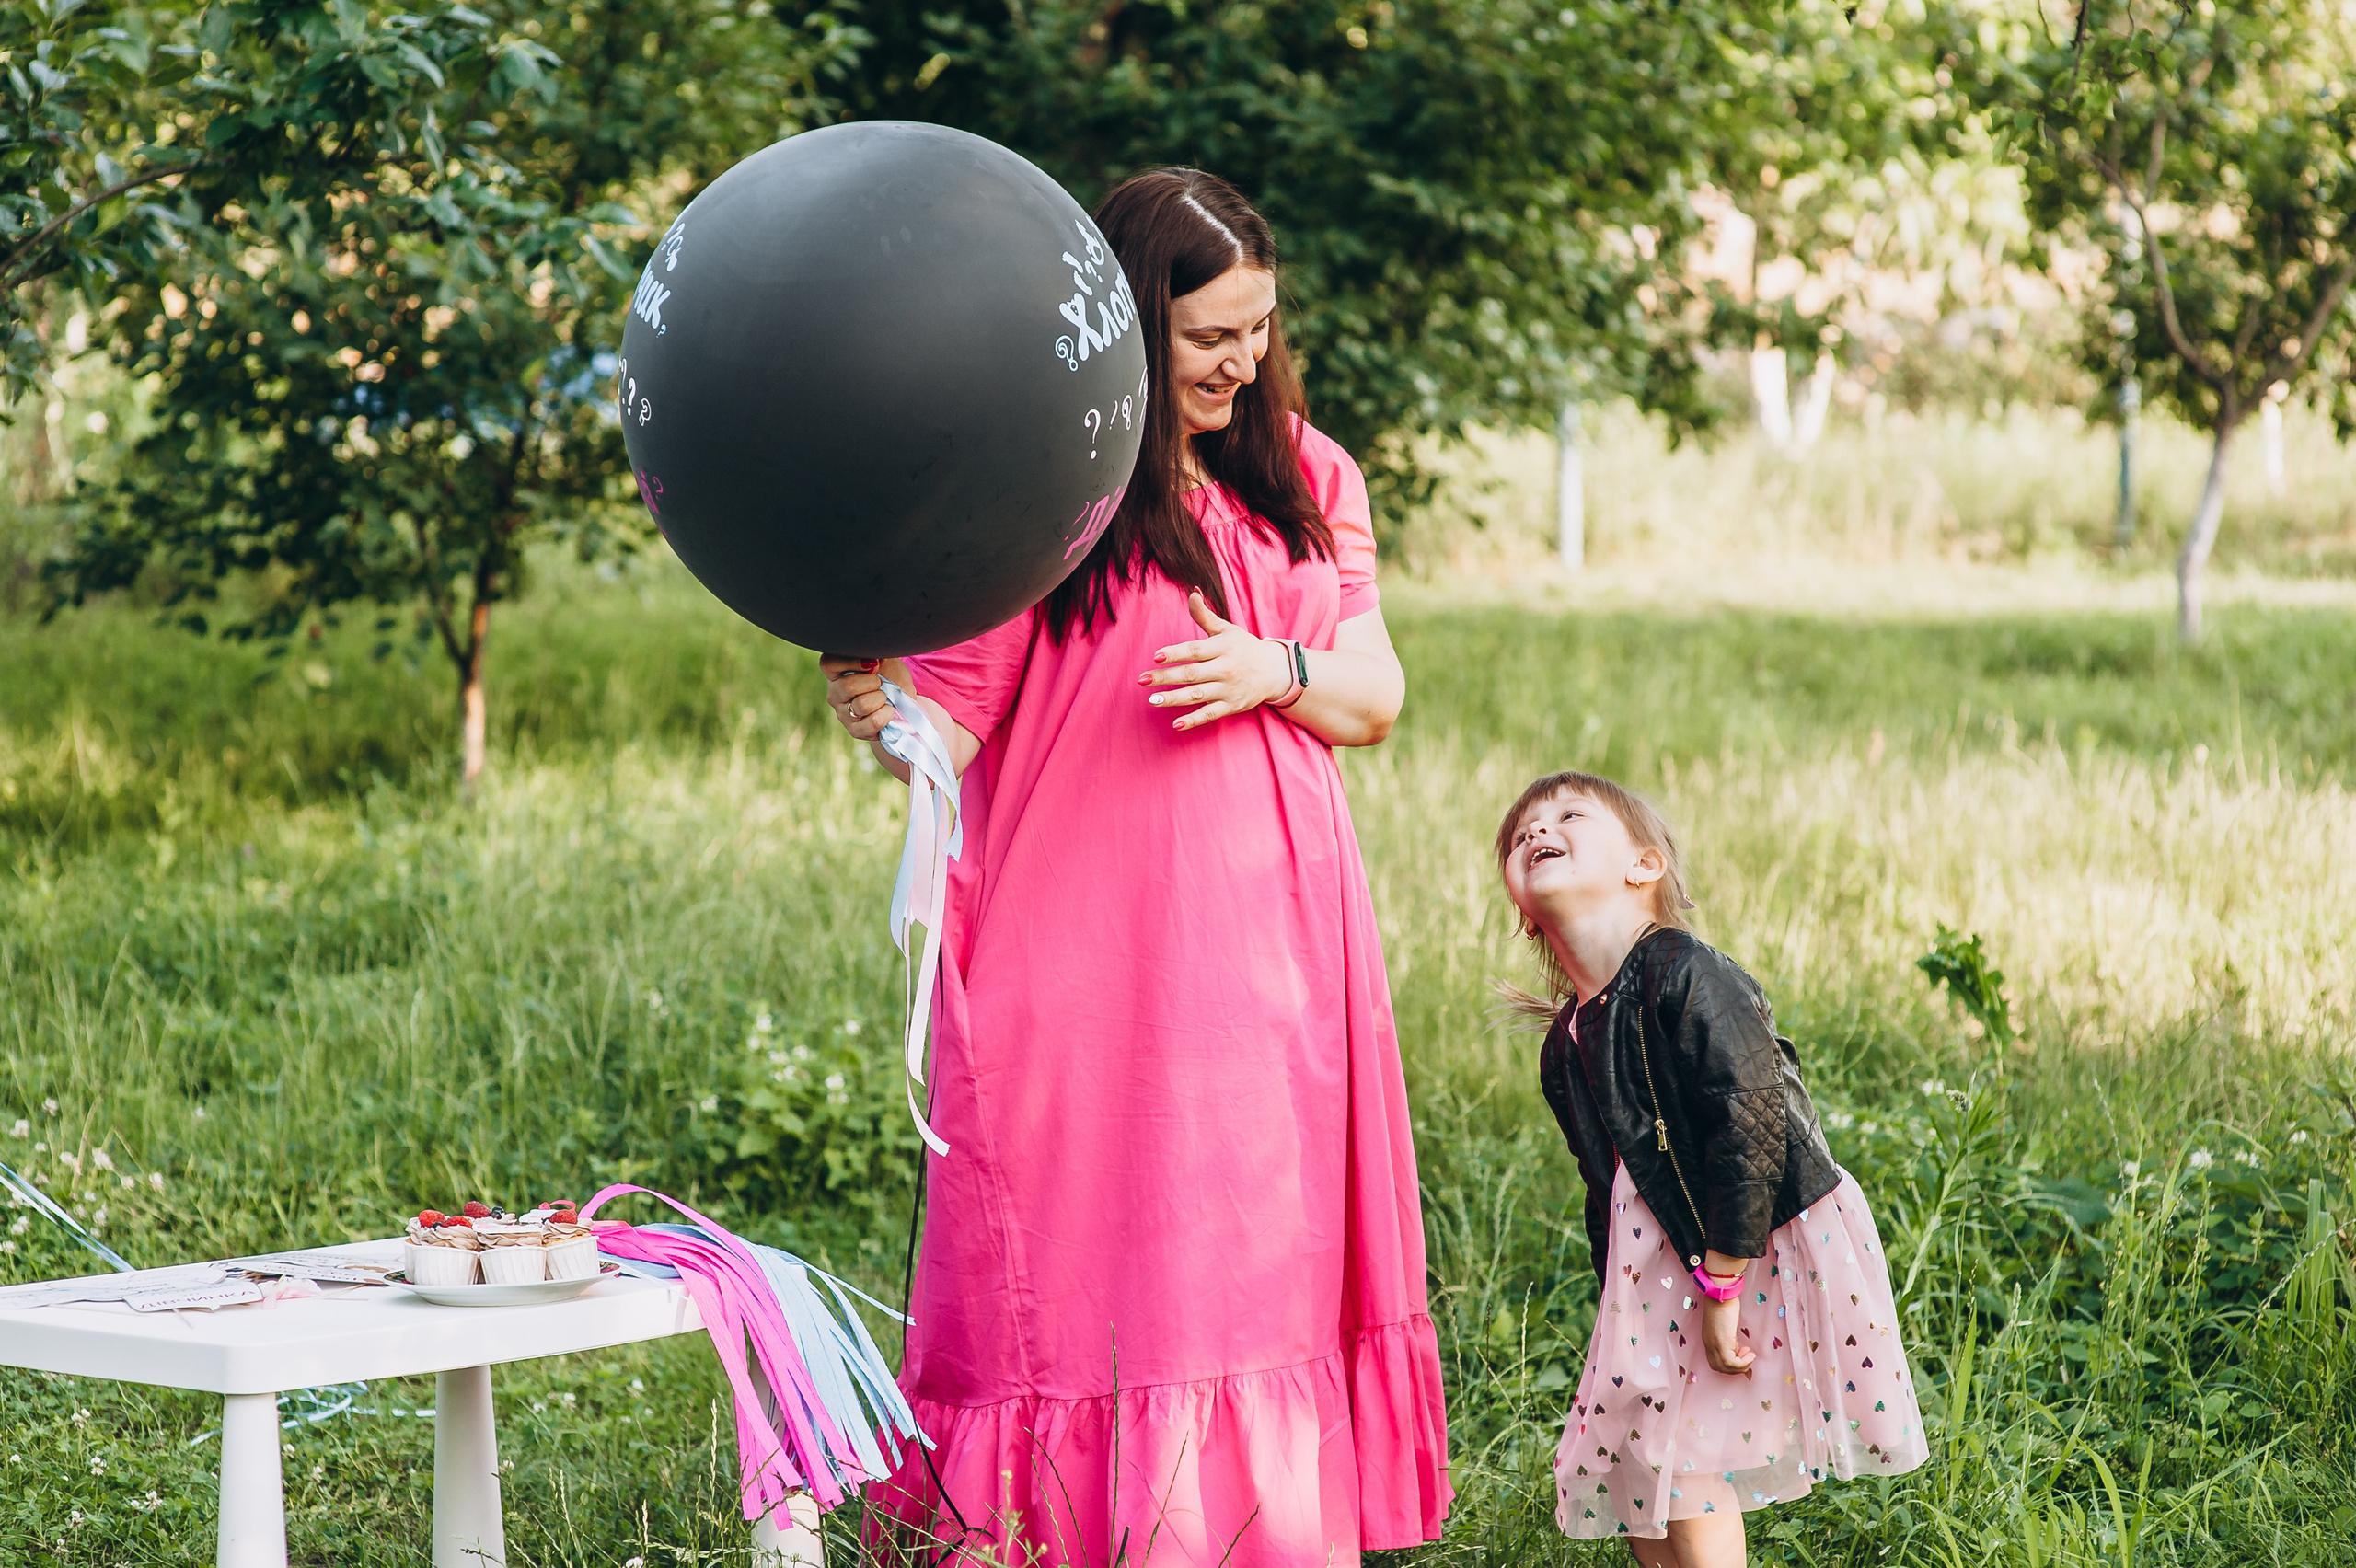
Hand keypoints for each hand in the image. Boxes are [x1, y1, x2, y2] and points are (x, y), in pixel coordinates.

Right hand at [820, 654, 912, 742]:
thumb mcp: (885, 658)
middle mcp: (835, 693)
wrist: (905, 702)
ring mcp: (843, 713)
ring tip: (884, 698)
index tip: (874, 663)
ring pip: (862, 705)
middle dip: (873, 682)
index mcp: (836, 672)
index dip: (851, 662)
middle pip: (848, 686)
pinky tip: (887, 711)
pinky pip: (872, 722)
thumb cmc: (891, 677)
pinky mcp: (855, 730)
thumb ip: (874, 651)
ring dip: (881, 699)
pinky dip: (886, 714)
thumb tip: (872, 652)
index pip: (828, 663)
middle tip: (881, 683)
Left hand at [1138, 590, 1292, 730]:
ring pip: (1197, 695)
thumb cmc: (1245, 648)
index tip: (1156, 656)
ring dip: (1173, 699)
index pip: (1195, 650)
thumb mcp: (1227, 630)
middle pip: (1191, 674)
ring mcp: (1229, 689)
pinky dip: (1194, 720)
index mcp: (1223, 647)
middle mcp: (1226, 668)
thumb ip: (1205, 615)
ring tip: (1152, 701)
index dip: (1175, 653)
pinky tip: (1176, 724)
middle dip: (1165, 677)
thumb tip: (1192, 592)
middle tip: (1142, 680)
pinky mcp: (1232, 706)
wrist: (1275, 671)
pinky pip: (1210, 714)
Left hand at [1699, 1288, 1756, 1376]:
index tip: (1741, 1353)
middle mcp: (1709, 1345)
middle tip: (1746, 1356)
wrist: (1720, 1293)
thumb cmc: (1724, 1304)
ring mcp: (1714, 1345)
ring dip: (1740, 1366)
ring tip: (1749, 1355)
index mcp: (1709, 1340)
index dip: (1729, 1364)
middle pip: (1719, 1368)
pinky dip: (1743, 1363)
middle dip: (1735, 1368)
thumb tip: (1737, 1348)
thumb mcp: (1726, 1326)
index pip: (1715, 1362)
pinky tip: (1750, 1354)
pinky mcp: (1721, 1342)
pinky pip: (1731, 1363)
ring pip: (1725, 1368)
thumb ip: (1729, 1338)